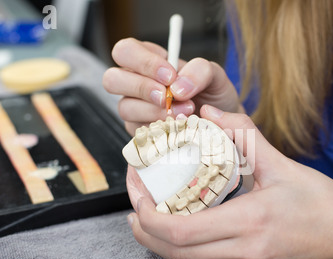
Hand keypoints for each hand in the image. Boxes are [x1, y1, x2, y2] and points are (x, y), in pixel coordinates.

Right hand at [103, 38, 242, 135]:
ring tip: (185, 113)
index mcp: (148, 61)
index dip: (143, 62)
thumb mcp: (214, 76)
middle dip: (141, 87)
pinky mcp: (139, 133)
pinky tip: (179, 128)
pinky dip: (160, 129)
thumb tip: (177, 88)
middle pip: (112, 79)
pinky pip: (137, 131)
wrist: (220, 125)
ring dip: (155, 111)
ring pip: (124, 107)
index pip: (126, 51)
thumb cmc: (212, 95)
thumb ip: (200, 71)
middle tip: (167, 97)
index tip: (170, 75)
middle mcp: (135, 83)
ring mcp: (134, 110)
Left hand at [126, 104, 332, 258]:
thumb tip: (210, 114)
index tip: (138, 187)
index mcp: (251, 222)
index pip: (181, 231)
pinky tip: (175, 224)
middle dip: (142, 226)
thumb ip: (243, 134)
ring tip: (146, 210)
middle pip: (174, 251)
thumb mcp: (282, 163)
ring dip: (157, 238)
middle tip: (135, 196)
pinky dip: (178, 246)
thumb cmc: (322, 202)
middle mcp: (244, 250)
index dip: (149, 213)